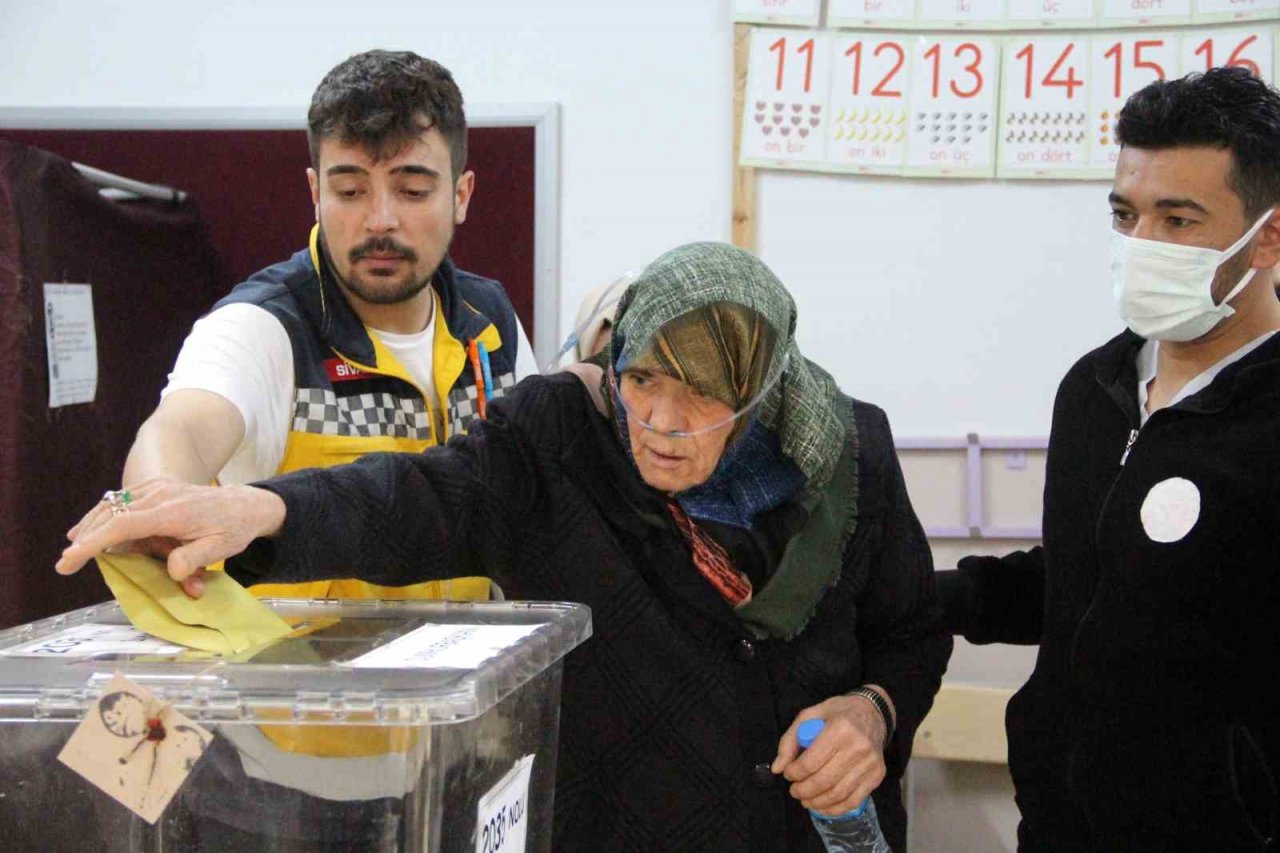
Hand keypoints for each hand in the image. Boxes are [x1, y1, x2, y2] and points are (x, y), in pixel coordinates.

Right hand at [56, 478, 286, 597]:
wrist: (245, 504)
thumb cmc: (232, 528)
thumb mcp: (220, 548)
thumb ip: (195, 560)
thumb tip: (172, 572)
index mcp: (173, 511)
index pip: (123, 525)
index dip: (94, 542)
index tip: (72, 558)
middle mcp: (160, 494)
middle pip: (111, 514)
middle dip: (86, 538)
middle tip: (66, 564)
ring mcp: (157, 487)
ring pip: (113, 505)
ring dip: (92, 526)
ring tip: (74, 550)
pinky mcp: (156, 487)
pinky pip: (123, 500)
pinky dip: (104, 515)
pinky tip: (89, 529)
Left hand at [772, 692, 888, 816]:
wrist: (873, 713)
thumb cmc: (838, 713)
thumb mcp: (809, 715)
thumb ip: (789, 740)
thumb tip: (777, 768)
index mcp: (840, 728)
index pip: (811, 761)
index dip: (794, 773)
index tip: (787, 774)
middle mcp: (858, 746)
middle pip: (824, 780)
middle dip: (803, 790)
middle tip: (794, 791)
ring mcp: (870, 763)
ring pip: (838, 794)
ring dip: (817, 802)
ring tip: (805, 799)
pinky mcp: (877, 775)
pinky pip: (854, 800)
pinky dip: (835, 809)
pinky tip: (822, 806)